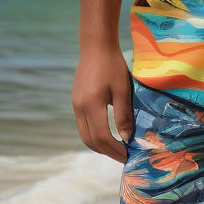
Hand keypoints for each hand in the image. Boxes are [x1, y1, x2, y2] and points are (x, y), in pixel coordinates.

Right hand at [71, 45, 133, 163]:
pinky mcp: (76, 101)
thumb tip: (127, 138)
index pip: (101, 137)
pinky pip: (83, 125)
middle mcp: (79, 107)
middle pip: (89, 140)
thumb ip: (124, 114)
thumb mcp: (122, 89)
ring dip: (100, 145)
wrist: (95, 46)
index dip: (115, 150)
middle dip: (107, 152)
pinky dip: (95, 134)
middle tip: (123, 157)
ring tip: (117, 148)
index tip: (128, 157)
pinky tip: (108, 133)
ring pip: (84, 134)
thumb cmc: (113, 65)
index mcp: (91, 104)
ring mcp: (75, 105)